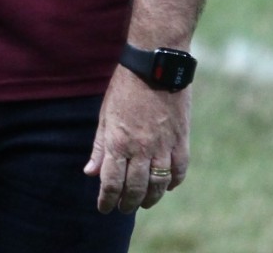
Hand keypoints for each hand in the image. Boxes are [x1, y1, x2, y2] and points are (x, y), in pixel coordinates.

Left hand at [83, 64, 191, 212]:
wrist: (155, 64)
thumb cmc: (125, 87)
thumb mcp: (105, 115)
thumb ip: (100, 147)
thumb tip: (90, 173)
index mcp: (118, 142)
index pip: (111, 183)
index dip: (107, 200)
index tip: (104, 208)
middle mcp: (141, 148)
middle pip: (135, 189)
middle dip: (127, 203)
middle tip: (123, 208)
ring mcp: (163, 145)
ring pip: (158, 185)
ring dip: (150, 199)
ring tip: (144, 203)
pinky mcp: (181, 139)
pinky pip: (179, 170)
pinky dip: (172, 182)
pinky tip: (166, 186)